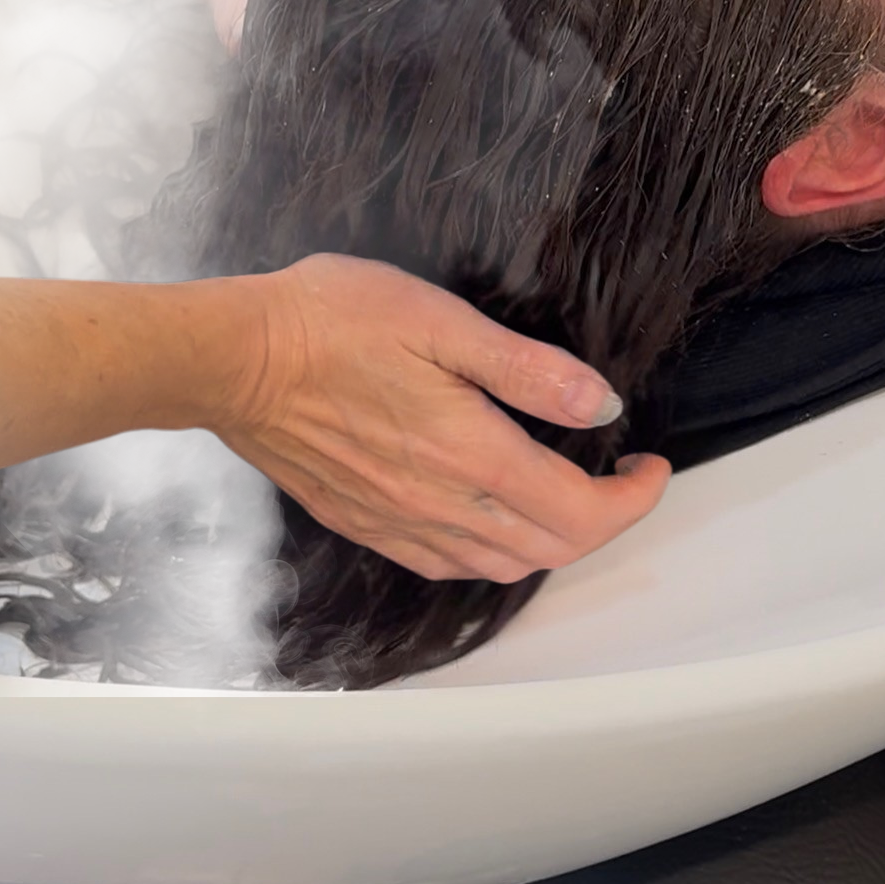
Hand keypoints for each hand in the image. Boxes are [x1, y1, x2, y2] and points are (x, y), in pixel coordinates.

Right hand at [214, 255, 670, 582]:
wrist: (234, 361)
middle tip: (618, 477)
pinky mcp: (363, 523)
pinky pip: (445, 564)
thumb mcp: (440, 319)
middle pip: (550, 548)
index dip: (633, 498)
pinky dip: (490, 553)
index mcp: (471, 454)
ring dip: (550, 542)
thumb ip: (527, 369)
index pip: (582, 510)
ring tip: (565, 496)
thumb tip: (601, 405)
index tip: (650, 464)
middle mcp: (440, 505)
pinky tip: (489, 518)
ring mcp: (397, 522)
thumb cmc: (329, 323)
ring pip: (501, 565)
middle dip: (602, 521)